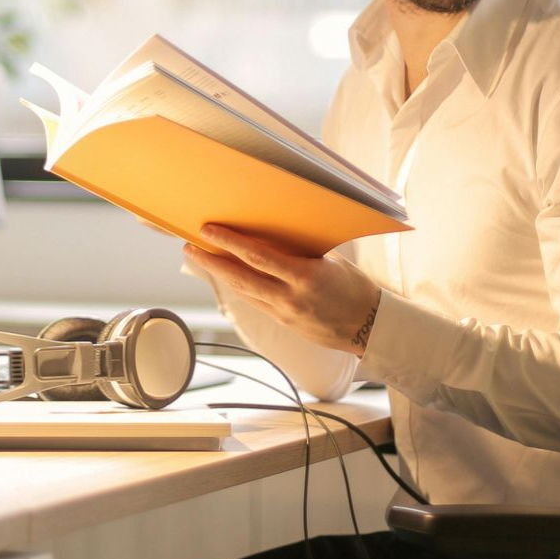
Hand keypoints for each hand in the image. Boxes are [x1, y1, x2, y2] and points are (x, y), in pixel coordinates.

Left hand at [184, 224, 381, 355]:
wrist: (369, 327)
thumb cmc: (355, 288)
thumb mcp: (331, 262)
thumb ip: (301, 251)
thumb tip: (274, 233)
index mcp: (305, 276)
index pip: (258, 256)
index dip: (229, 243)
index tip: (209, 230)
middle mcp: (290, 297)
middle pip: (240, 277)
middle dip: (211, 261)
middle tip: (190, 246)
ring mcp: (285, 314)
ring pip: (243, 292)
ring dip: (219, 275)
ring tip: (201, 258)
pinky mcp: (283, 323)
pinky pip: (255, 302)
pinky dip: (239, 286)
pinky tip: (227, 275)